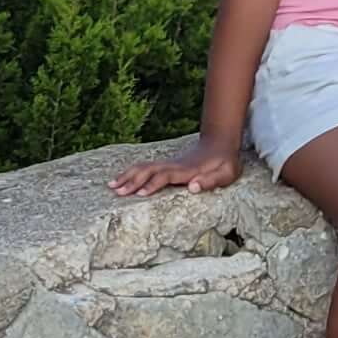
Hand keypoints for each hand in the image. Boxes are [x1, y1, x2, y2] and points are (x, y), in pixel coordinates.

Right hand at [111, 137, 243, 195]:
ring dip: (128, 176)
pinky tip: (121, 179)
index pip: (165, 176)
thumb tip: (192, 187)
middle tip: (117, 192)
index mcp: (187, 170)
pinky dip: (131, 172)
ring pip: (144, 167)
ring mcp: (169, 164)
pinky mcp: (166, 165)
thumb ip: (210, 180)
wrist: (220, 143)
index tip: (139, 194)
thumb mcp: (226, 174)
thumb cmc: (225, 163)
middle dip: (132, 181)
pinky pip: (145, 167)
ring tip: (111, 186)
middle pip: (149, 171)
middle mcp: (174, 166)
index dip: (153, 184)